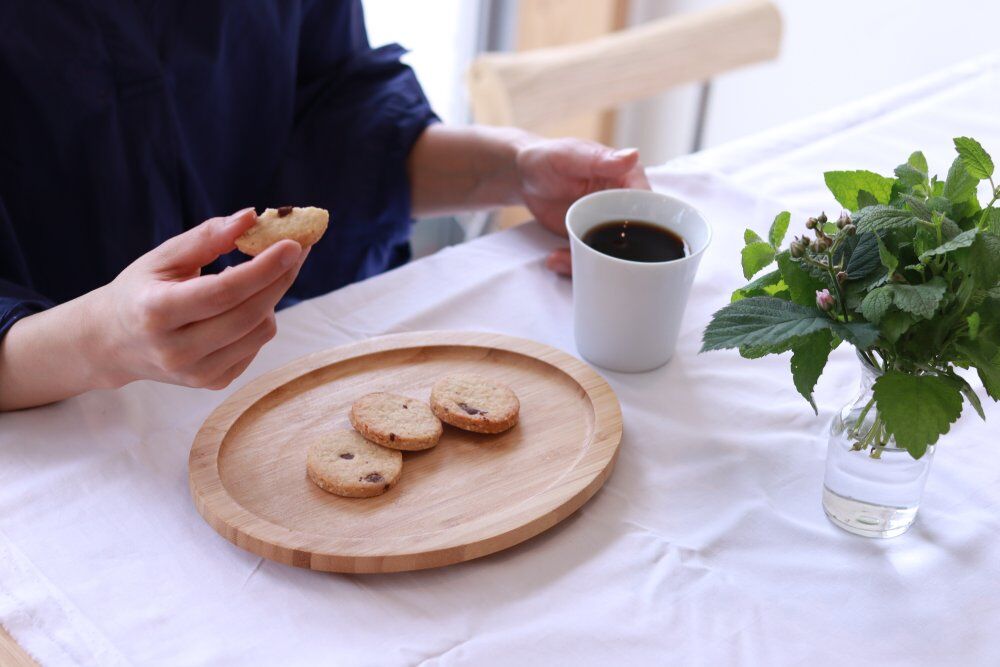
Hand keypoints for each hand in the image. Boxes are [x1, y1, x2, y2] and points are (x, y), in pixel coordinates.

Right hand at [93, 208, 307, 389]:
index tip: (294, 245)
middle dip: (280, 278)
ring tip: (249, 277)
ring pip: (261, 331)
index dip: (263, 269)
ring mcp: (197, 374)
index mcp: (156, 313)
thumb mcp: (162, 257)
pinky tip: (239, 305)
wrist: (114, 343)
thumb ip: (206, 237)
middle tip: (297, 250)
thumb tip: (251, 217)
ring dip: (269, 298)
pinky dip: (259, 319)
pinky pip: (257, 346)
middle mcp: (176, 351)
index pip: (223, 292)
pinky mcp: (213, 383)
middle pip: (249, 314)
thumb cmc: (141, 290)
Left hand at [516, 139, 650, 274]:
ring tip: (560, 259)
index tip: (630, 239)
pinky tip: (554, 259)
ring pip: (613, 253)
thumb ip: (600, 160)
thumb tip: (634, 155)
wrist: (525, 177)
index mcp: (628, 178)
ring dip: (593, 262)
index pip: (648, 203)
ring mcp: (607, 224)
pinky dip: (576, 264)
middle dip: (620, 254)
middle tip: (595, 260)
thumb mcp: (571, 156)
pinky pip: (591, 257)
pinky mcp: (590, 239)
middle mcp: (623, 203)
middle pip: (636, 234)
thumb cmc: (549, 157)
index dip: (646, 223)